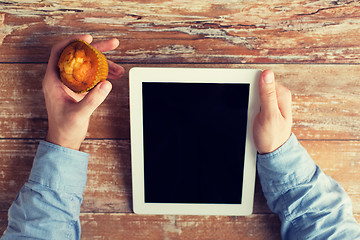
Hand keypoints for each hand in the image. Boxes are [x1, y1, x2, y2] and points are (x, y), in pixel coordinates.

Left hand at [43, 35, 123, 149]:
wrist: (64, 140)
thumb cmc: (65, 128)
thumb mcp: (79, 114)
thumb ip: (93, 99)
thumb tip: (107, 83)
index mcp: (53, 80)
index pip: (60, 52)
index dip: (74, 42)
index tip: (88, 38)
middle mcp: (61, 79)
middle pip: (79, 56)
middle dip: (97, 50)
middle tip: (113, 45)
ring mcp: (70, 84)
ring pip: (88, 66)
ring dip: (104, 64)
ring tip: (119, 68)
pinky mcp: (78, 90)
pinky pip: (91, 76)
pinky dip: (103, 75)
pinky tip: (113, 77)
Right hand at [253, 70, 291, 153]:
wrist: (271, 152)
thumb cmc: (272, 137)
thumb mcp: (269, 115)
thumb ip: (267, 94)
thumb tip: (267, 74)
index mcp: (282, 94)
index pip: (262, 79)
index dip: (251, 87)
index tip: (251, 101)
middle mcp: (277, 96)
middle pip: (256, 87)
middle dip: (249, 97)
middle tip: (253, 112)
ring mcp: (271, 102)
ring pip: (252, 95)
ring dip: (248, 104)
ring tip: (252, 117)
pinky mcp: (264, 108)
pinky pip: (252, 103)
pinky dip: (248, 109)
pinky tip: (250, 117)